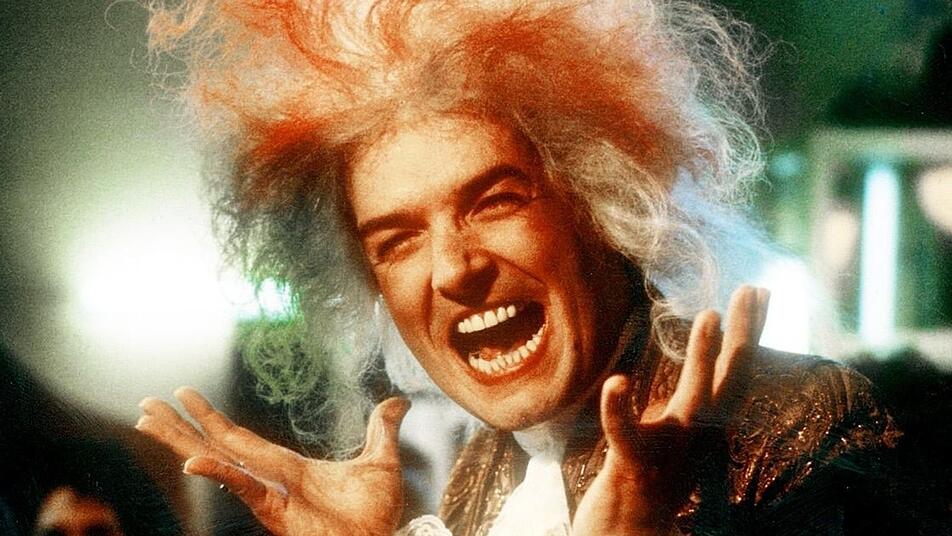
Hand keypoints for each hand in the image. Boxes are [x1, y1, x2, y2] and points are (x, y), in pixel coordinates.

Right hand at [136, 388, 409, 535]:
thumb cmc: (377, 514)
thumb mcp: (381, 461)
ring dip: (184, 440)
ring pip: (218, 461)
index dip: (211, 418)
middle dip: (182, 426)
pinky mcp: (276, 513)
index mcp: (287, 465)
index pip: (241, 437)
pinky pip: (244, 488)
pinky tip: (193, 461)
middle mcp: (270, 479)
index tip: (184, 394)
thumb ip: (382, 430)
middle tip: (146, 403)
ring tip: (149, 420)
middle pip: (217, 446)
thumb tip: (397, 401)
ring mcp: (269, 495)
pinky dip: (219, 473)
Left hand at [573, 285, 769, 534]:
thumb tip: (699, 374)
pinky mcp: (633, 471)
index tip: (760, 292)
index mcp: (703, 429)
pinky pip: (628, 438)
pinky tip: (616, 383)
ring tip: (709, 315)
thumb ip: (686, 409)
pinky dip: (620, 412)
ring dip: (703, 360)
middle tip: (754, 289)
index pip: (733, 376)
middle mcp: (696, 440)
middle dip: (744, 335)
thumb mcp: (672, 439)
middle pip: (730, 383)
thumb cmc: (648, 485)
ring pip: (694, 404)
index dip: (747, 335)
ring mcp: (669, 456)